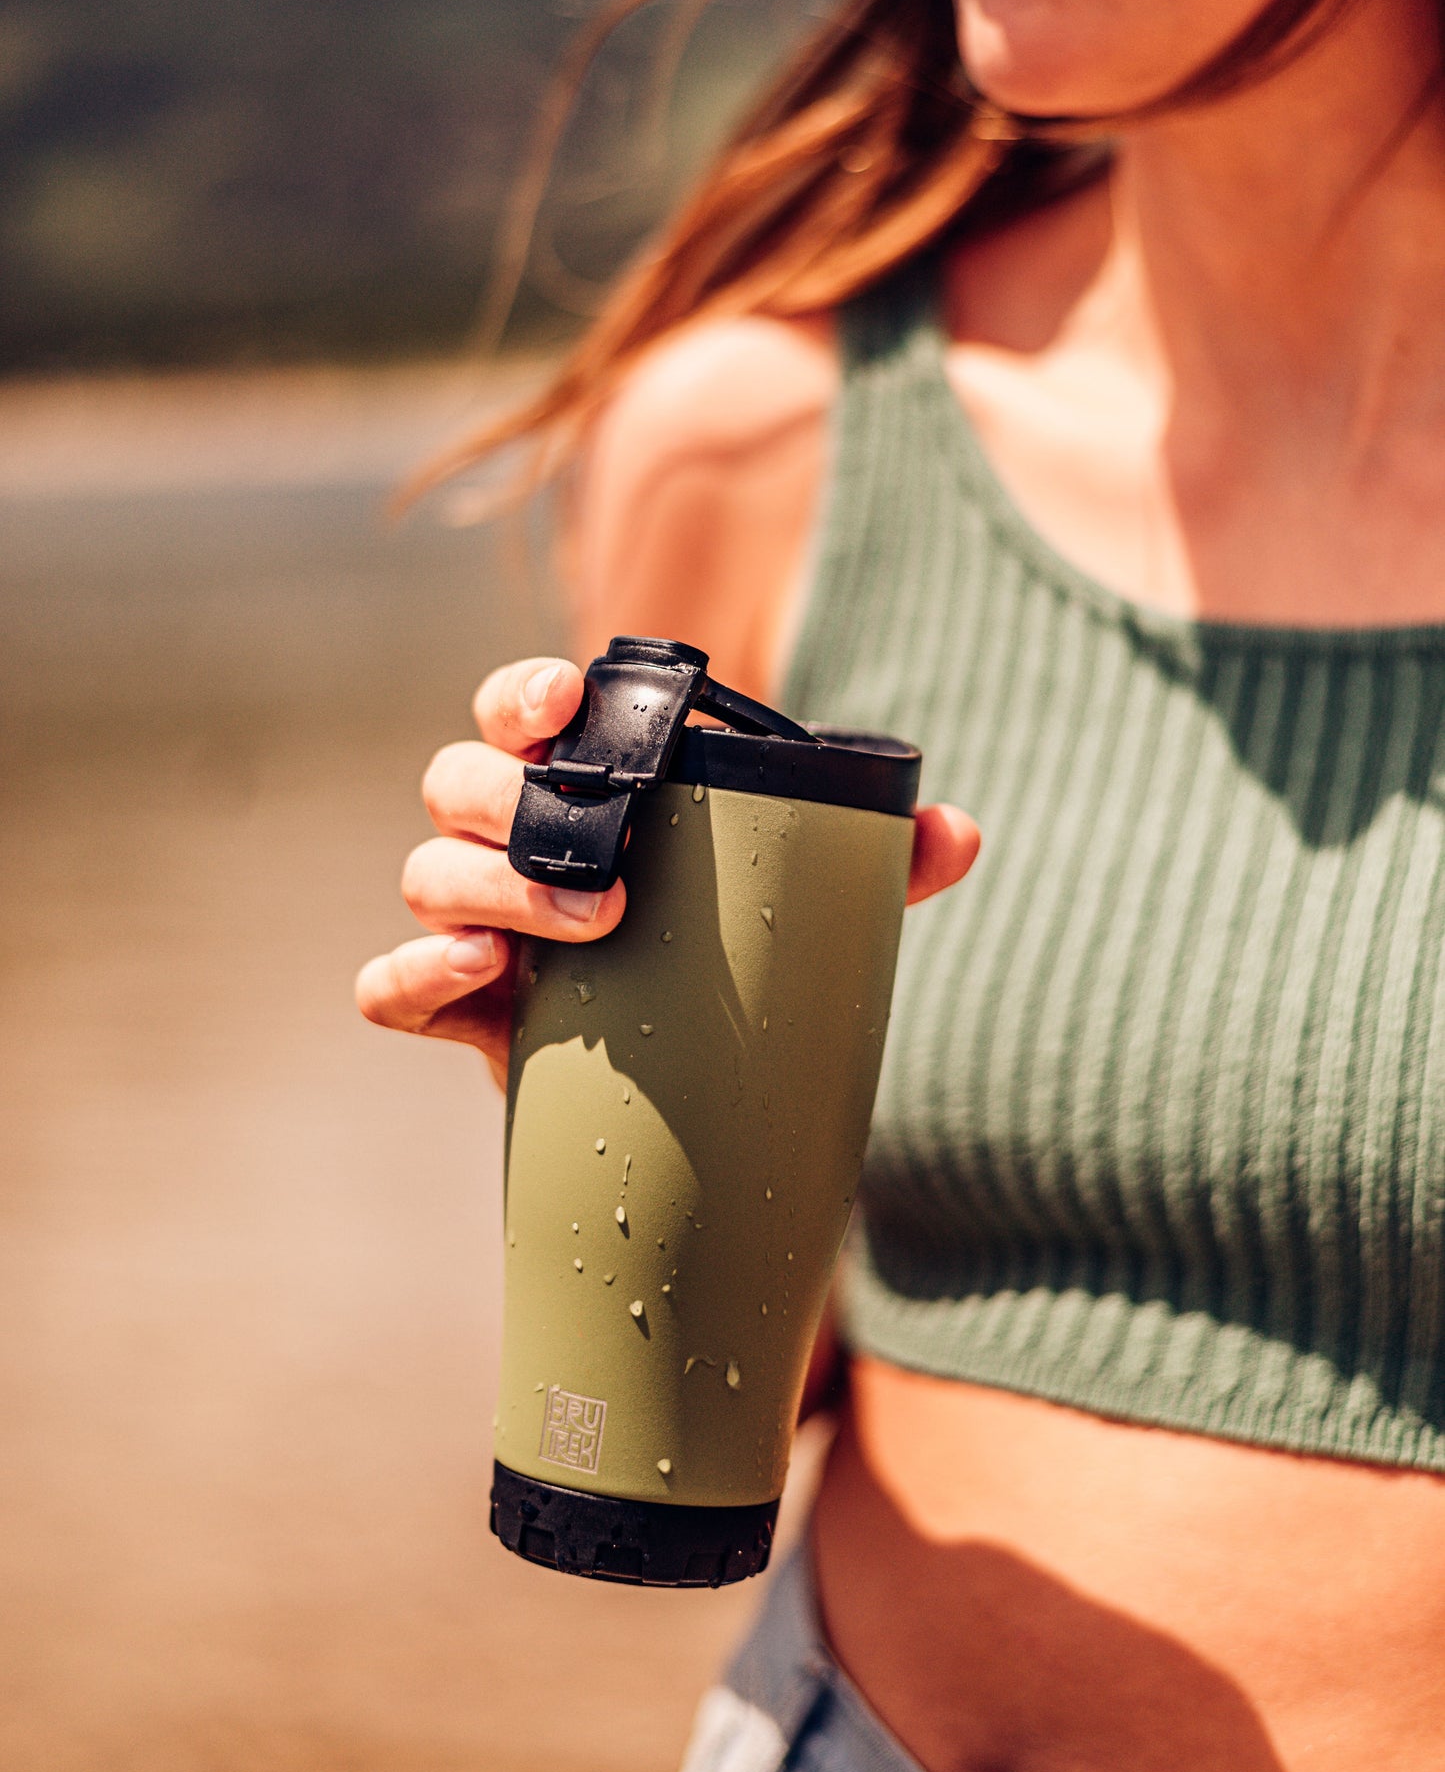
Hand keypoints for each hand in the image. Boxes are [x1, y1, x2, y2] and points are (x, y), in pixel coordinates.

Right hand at [356, 655, 980, 1091]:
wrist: (697, 1079)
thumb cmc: (735, 945)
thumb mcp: (806, 898)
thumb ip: (876, 857)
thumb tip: (954, 833)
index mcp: (577, 781)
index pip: (520, 710)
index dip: (528, 692)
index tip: (568, 701)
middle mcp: (508, 835)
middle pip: (458, 783)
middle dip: (513, 808)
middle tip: (614, 872)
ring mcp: (474, 920)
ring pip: (427, 873)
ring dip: (491, 890)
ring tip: (585, 927)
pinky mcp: (460, 1007)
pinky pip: (389, 986)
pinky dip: (415, 974)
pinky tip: (479, 975)